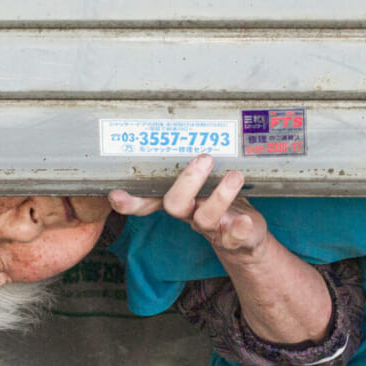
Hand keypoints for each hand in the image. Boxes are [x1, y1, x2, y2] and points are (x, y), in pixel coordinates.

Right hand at [110, 154, 270, 259]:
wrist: (248, 238)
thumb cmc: (223, 200)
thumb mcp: (207, 181)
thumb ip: (195, 162)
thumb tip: (184, 126)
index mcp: (178, 199)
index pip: (147, 200)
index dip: (130, 200)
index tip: (117, 195)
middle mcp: (190, 213)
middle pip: (174, 204)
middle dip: (187, 182)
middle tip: (204, 158)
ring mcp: (211, 227)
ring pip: (205, 218)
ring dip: (220, 196)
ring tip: (234, 175)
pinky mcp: (233, 238)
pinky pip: (233, 237)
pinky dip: (239, 228)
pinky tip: (245, 219)